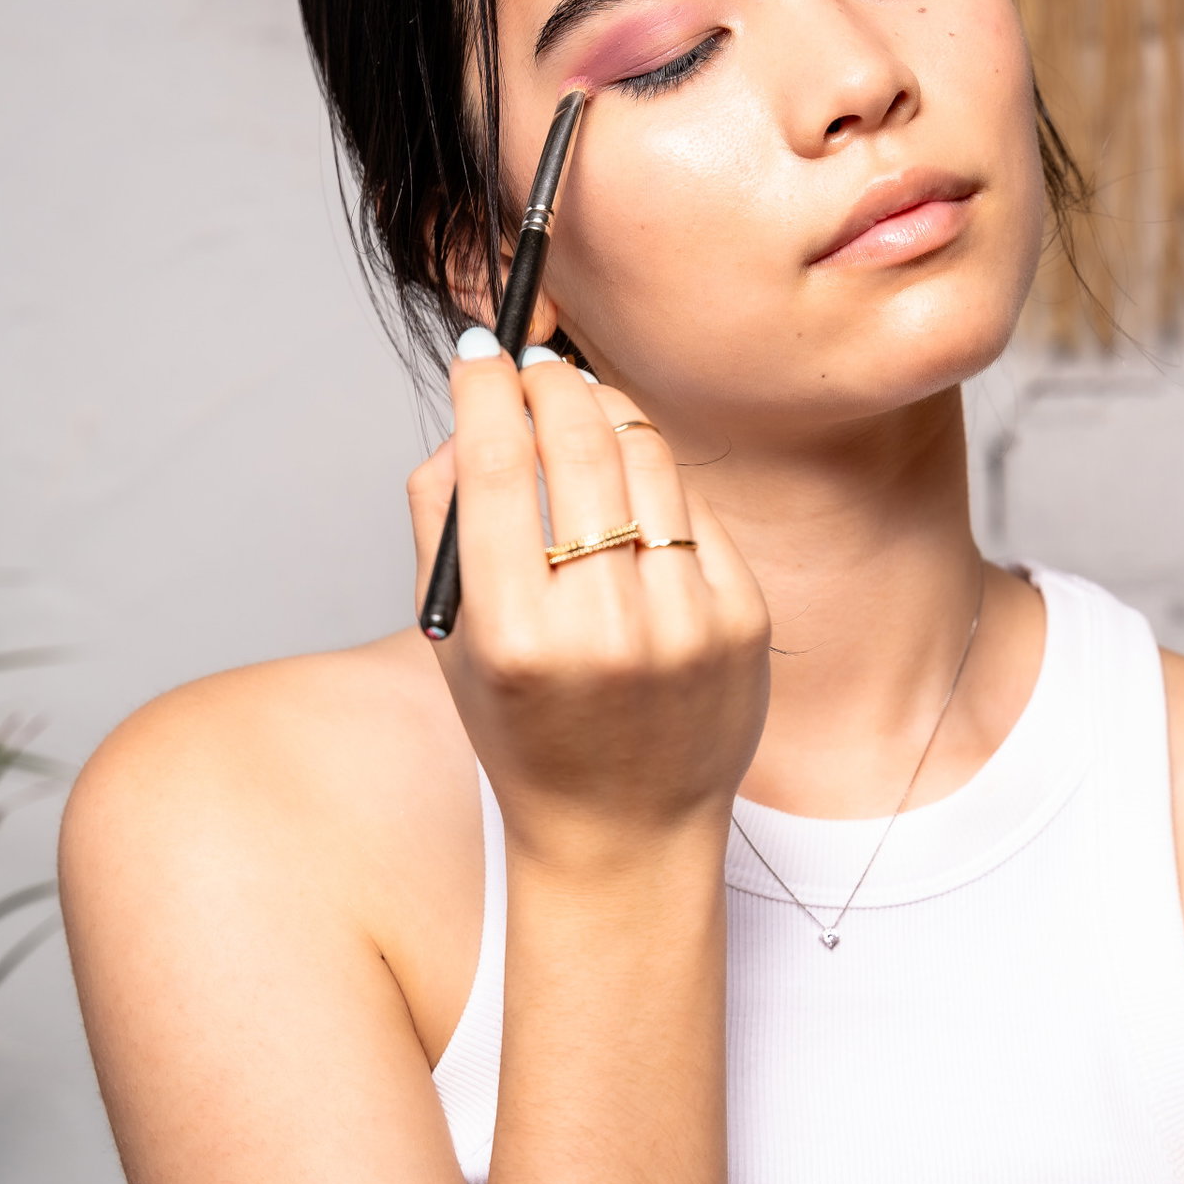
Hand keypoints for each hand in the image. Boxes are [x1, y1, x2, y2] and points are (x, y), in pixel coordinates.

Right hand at [408, 343, 769, 873]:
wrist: (625, 831)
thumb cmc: (525, 729)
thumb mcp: (453, 639)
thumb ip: (441, 519)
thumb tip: (471, 410)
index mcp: (515, 636)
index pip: (494, 467)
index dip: (485, 389)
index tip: (479, 351)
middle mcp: (603, 628)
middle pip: (576, 444)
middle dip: (550, 381)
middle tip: (536, 363)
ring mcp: (684, 623)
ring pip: (646, 459)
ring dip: (608, 414)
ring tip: (582, 408)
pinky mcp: (742, 619)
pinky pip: (694, 508)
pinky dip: (656, 482)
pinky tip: (631, 488)